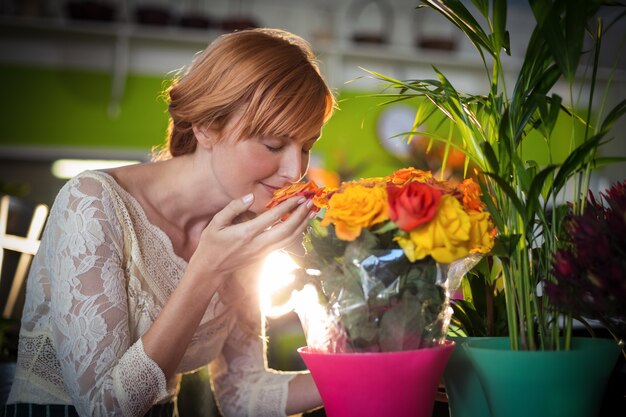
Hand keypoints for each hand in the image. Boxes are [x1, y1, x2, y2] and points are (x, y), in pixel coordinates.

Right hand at [189, 193, 313, 281]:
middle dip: (300, 215)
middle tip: (310, 202)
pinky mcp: (265, 256)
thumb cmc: (211, 244)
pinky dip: (295, 234)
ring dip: (302, 225)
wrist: (211, 270)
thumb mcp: (216, 223)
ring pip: (289, 239)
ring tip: (310, 212)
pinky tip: (300, 225)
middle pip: (287, 230)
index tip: (299, 196)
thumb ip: (233, 207)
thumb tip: (250, 197)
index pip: (273, 217)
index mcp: (246, 233)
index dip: (288, 206)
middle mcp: (258, 244)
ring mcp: (263, 252)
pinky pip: (285, 244)